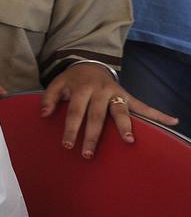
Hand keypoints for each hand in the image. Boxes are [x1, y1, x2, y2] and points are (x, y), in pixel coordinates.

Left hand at [41, 62, 179, 158]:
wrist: (91, 63)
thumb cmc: (72, 80)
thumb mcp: (57, 84)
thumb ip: (49, 98)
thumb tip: (43, 115)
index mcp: (82, 88)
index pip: (75, 111)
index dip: (70, 128)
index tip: (67, 145)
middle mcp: (100, 91)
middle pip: (97, 116)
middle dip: (92, 135)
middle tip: (88, 153)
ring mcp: (116, 93)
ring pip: (121, 111)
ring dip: (124, 126)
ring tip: (128, 140)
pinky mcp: (127, 96)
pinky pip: (143, 106)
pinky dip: (158, 114)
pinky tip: (173, 121)